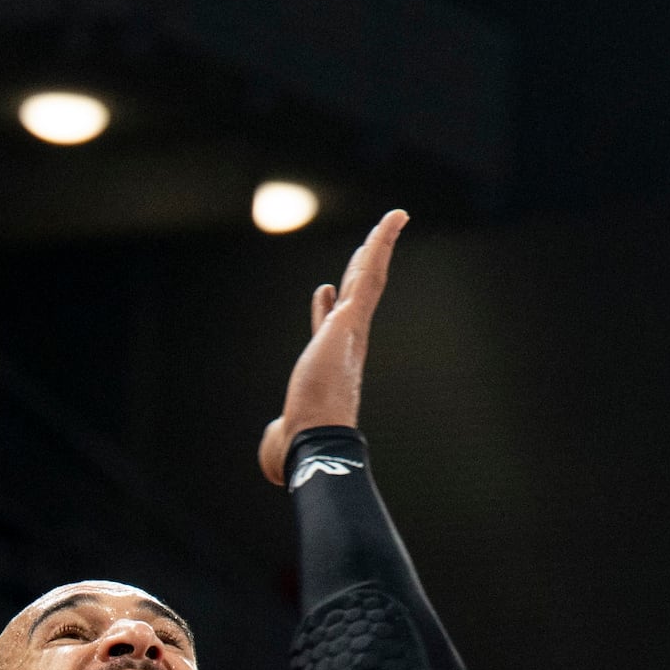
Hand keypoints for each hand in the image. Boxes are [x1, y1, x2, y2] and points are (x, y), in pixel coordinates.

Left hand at [254, 210, 411, 483]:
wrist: (313, 445)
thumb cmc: (298, 450)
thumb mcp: (283, 436)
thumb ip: (280, 434)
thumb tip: (276, 447)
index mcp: (330, 365)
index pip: (328, 327)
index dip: (324, 307)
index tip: (321, 290)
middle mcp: (347, 344)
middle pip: (357, 296)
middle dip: (363, 268)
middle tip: (372, 243)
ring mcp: (352, 330)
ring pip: (369, 277)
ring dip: (381, 245)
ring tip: (393, 220)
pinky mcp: (351, 320)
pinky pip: (370, 274)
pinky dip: (383, 244)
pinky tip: (393, 220)